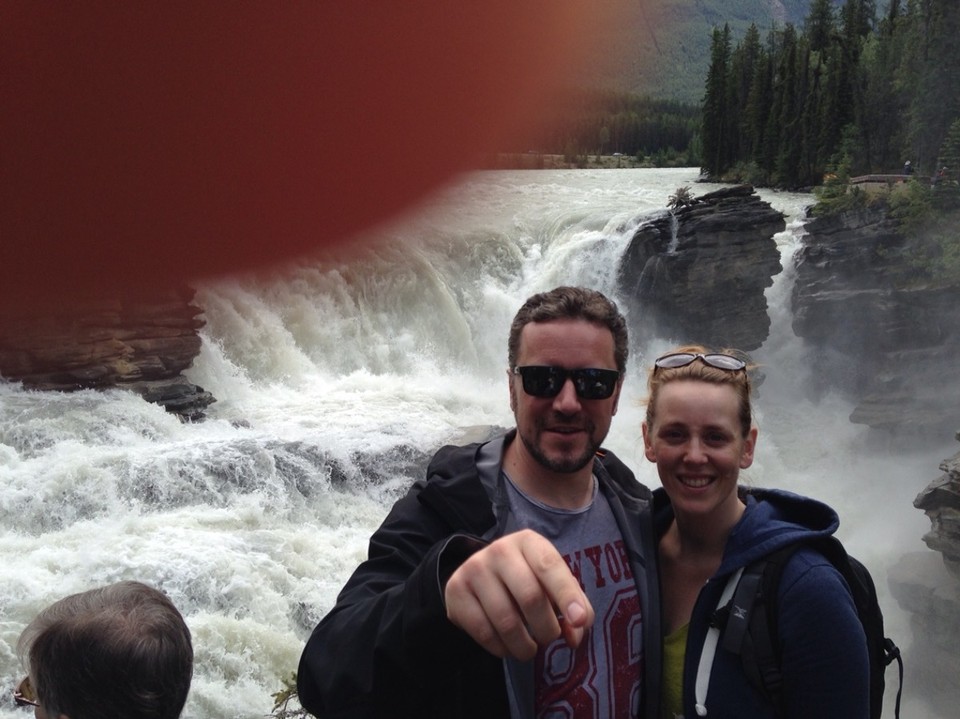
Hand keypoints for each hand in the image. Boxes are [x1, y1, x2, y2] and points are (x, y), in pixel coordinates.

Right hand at [444, 529, 593, 660]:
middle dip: (547, 629)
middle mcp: (499, 549)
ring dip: (525, 646)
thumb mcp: (552, 583)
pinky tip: (507, 646)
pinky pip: (483, 632)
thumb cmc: (528, 579)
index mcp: (528, 541)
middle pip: (530, 597)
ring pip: (506, 621)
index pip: (549, 566)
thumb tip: (574, 635)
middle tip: (549, 638)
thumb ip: (573, 606)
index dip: (567, 595)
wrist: (482, 575)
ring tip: (530, 647)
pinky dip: (502, 649)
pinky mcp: (456, 590)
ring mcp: (474, 568)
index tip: (579, 621)